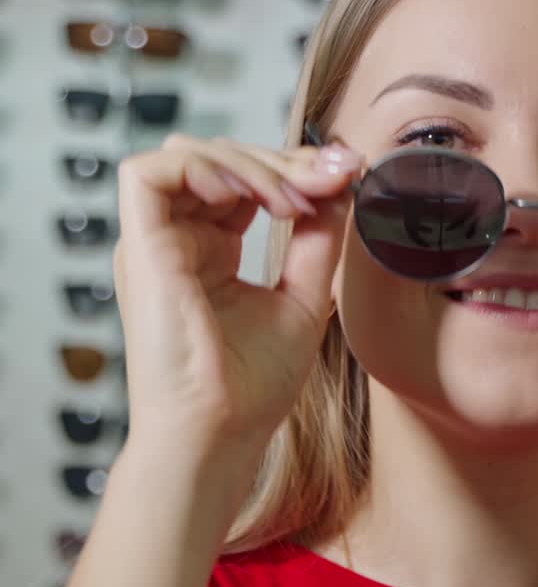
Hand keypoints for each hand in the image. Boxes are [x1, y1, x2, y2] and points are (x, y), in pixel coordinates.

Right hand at [112, 133, 363, 460]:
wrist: (222, 431)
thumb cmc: (254, 387)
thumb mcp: (304, 298)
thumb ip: (317, 241)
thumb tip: (340, 186)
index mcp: (212, 253)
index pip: (247, 184)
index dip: (296, 168)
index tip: (349, 173)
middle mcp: (179, 240)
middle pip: (222, 160)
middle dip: (285, 159)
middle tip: (335, 175)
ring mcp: (155, 242)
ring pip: (188, 154)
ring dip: (254, 163)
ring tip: (298, 201)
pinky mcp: (138, 247)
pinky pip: (150, 173)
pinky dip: (207, 168)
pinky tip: (258, 197)